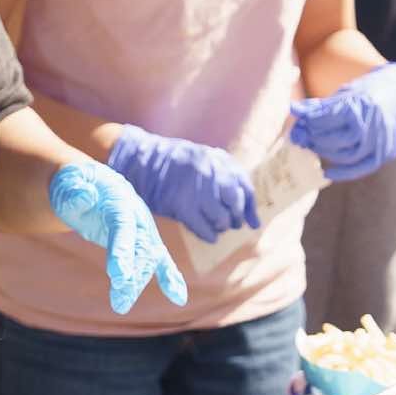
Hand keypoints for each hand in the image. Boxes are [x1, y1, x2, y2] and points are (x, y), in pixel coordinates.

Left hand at [48, 162, 188, 314]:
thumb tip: (85, 197)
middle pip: (140, 248)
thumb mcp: (69, 184)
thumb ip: (76, 192)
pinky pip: (162, 261)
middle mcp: (137, 215)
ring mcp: (144, 229)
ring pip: (148, 259)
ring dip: (137, 284)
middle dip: (133, 275)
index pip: (123, 227)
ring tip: (120, 305)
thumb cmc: (76, 184)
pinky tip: (178, 298)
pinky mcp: (144, 241)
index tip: (117, 275)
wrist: (91, 182)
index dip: (122, 250)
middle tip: (119, 300)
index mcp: (119, 200)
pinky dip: (171, 278)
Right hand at [106, 127, 258, 243]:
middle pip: (235, 204)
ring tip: (214, 225)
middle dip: (235, 217)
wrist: (141, 161)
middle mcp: (209, 172)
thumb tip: (254, 223)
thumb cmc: (177, 166)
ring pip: (221, 219)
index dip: (249, 209)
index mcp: (217, 159)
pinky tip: (208, 234)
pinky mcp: (180, 205)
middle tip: (228, 222)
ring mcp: (195, 189)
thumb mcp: (205, 162)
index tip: (252, 223)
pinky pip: (204, 229)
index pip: (244, 188)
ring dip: (221, 226)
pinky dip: (209, 235)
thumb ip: (231, 182)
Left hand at [289, 63, 395, 181]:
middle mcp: (372, 123)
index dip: (309, 121)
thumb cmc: (366, 93)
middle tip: (304, 136)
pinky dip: (344, 173)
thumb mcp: (343, 94)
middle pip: (334, 139)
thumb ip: (319, 106)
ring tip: (314, 147)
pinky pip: (363, 168)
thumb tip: (293, 110)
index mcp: (360, 104)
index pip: (325, 118)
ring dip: (326, 154)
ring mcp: (381, 140)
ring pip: (347, 155)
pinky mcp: (386, 152)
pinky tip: (327, 173)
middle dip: (315, 139)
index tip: (301, 121)